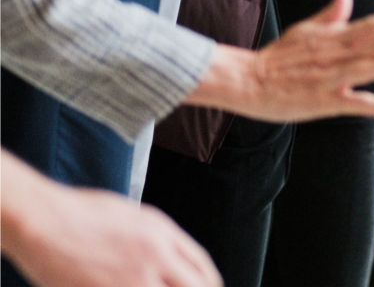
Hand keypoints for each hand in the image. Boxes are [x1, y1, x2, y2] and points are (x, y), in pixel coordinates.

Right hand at [1, 150, 219, 286]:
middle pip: (195, 285)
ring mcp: (132, 280)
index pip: (201, 264)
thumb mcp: (132, 216)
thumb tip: (168, 258)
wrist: (44, 221)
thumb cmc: (81, 213)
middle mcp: (155, 256)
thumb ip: (155, 239)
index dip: (209, 281)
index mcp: (162, 233)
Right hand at [186, 0, 373, 121]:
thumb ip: (333, 11)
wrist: (246, 81)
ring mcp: (329, 79)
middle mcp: (333, 56)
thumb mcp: (306, 28)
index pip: (364, 27)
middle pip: (369, 48)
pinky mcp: (323, 102)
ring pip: (364, 71)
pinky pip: (355, 103)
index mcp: (331, 37)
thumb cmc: (278, 55)